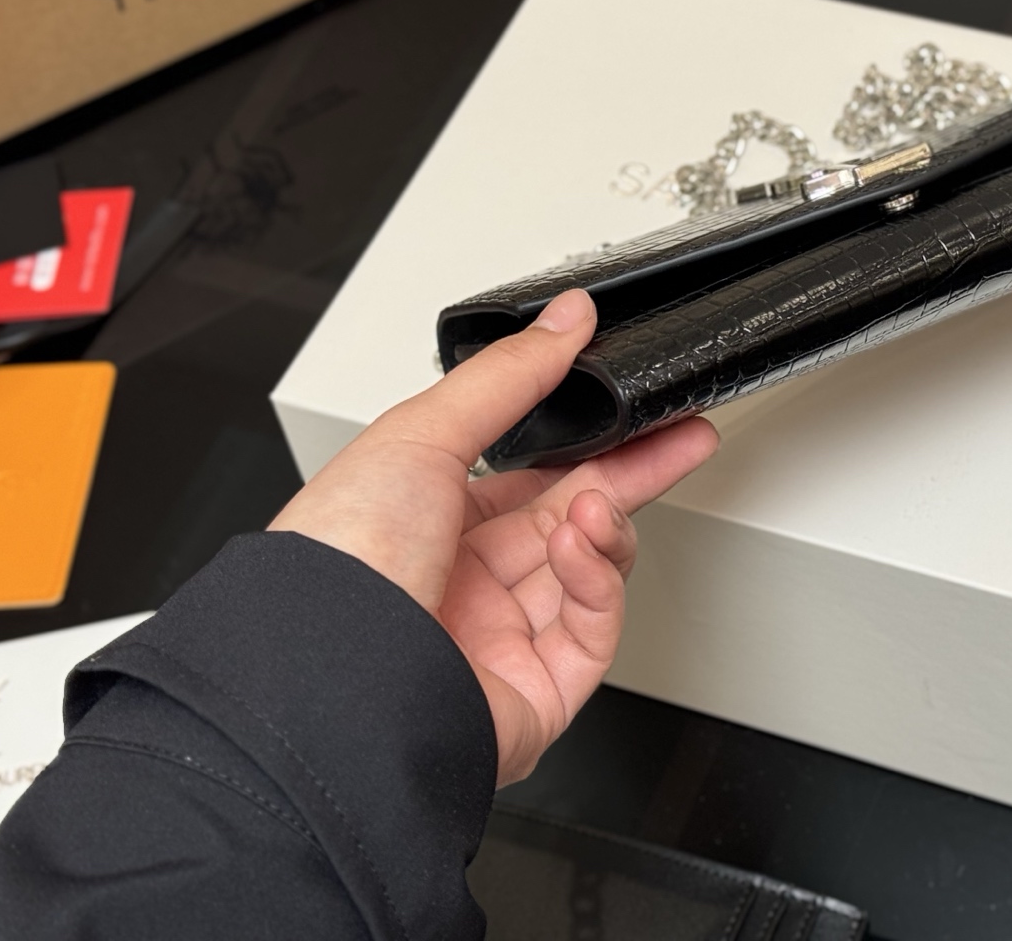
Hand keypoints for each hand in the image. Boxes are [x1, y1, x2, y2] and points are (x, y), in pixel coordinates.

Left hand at [268, 290, 718, 784]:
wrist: (328, 682)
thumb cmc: (340, 564)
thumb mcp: (421, 436)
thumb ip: (506, 377)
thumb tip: (564, 318)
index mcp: (423, 526)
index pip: (527, 476)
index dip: (586, 442)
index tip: (636, 410)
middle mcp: (461, 586)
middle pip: (570, 518)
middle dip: (633, 473)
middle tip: (683, 435)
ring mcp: (498, 641)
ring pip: (589, 574)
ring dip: (606, 526)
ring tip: (601, 499)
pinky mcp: (535, 692)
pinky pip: (592, 630)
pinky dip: (599, 581)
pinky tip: (583, 546)